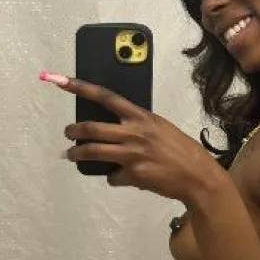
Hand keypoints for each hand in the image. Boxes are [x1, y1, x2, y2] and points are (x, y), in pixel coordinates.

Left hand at [40, 72, 227, 202]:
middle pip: (91, 128)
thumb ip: (138, 126)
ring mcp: (132, 154)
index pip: (106, 97)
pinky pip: (112, 176)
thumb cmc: (180, 149)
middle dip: (73, 131)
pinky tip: (123, 177)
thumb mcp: (159, 128)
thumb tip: (115, 131)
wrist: (197, 176)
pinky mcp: (133, 174)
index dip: (81, 88)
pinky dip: (114, 178)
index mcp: (141, 116)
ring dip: (77, 153)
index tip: (62, 81)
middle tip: (68, 133)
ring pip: (92, 152)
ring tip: (70, 154)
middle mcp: (134, 132)